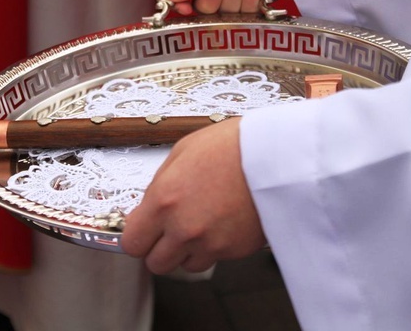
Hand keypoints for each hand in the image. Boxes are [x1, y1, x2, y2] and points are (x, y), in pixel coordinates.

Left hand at [121, 118, 265, 273]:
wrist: (278, 154)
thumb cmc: (233, 144)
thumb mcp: (184, 151)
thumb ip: (161, 183)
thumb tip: (151, 205)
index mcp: (164, 201)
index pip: (132, 243)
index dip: (139, 235)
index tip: (147, 228)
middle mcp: (184, 229)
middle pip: (156, 264)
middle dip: (161, 249)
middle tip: (173, 229)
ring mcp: (212, 244)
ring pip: (188, 265)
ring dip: (191, 250)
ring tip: (206, 223)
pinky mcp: (237, 250)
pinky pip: (217, 258)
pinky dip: (218, 246)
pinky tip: (227, 220)